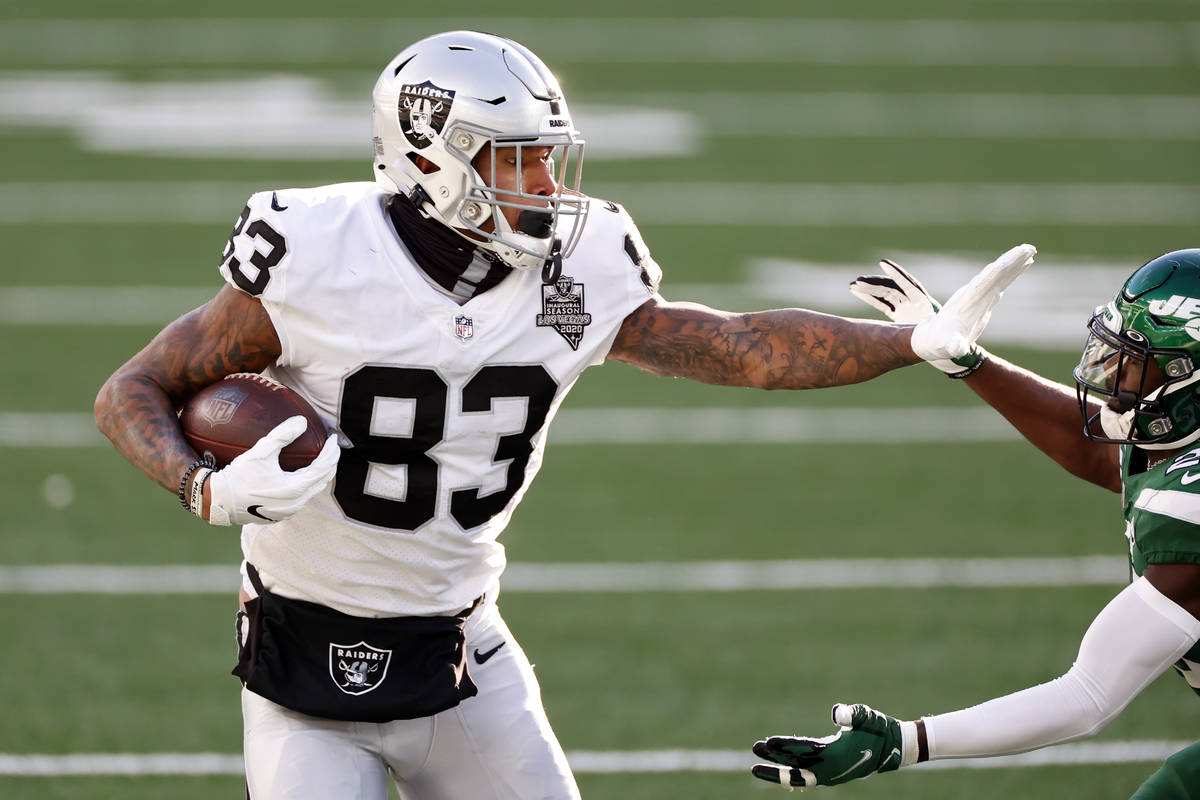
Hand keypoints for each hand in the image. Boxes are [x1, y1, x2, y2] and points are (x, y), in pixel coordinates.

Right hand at [206, 416, 339, 525]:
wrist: (219, 501)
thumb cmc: (238, 477)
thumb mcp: (260, 452)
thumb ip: (282, 435)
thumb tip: (302, 421)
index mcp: (295, 489)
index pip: (324, 468)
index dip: (332, 451)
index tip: (333, 438)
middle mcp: (296, 503)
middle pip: (323, 479)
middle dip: (331, 461)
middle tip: (331, 446)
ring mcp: (290, 511)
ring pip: (314, 489)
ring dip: (320, 473)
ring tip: (321, 457)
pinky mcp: (282, 514)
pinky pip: (302, 496)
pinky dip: (308, 482)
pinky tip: (302, 472)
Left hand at [752, 703, 906, 790]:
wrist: (894, 748)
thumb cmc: (878, 728)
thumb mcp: (866, 716)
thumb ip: (851, 714)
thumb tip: (836, 713)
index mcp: (835, 754)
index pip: (803, 750)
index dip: (785, 746)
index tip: (767, 742)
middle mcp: (830, 768)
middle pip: (795, 767)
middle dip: (774, 760)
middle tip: (754, 750)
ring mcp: (830, 773)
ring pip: (798, 774)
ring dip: (778, 768)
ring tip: (758, 759)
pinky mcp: (830, 772)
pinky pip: (805, 775)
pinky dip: (790, 772)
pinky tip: (778, 766)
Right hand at [850, 259, 971, 374]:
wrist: (947, 346)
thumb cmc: (950, 342)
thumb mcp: (953, 340)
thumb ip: (952, 343)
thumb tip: (959, 347)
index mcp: (925, 304)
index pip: (909, 285)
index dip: (897, 275)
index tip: (883, 264)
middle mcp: (914, 302)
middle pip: (893, 288)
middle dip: (876, 283)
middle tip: (858, 281)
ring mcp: (905, 307)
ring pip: (885, 294)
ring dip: (869, 289)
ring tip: (853, 285)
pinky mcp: (899, 313)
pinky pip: (882, 303)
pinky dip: (870, 297)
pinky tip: (856, 292)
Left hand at [909, 244, 1035, 371]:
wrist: (932, 338)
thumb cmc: (939, 343)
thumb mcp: (946, 346)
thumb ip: (953, 346)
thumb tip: (956, 348)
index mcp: (967, 301)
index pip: (984, 282)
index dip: (998, 271)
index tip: (1011, 259)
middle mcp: (974, 293)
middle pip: (994, 273)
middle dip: (1010, 261)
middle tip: (1029, 248)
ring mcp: (980, 294)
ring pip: (999, 274)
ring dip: (1014, 263)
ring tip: (1030, 250)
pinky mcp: (985, 298)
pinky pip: (1001, 281)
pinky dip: (1013, 272)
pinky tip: (1025, 264)